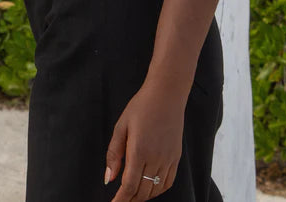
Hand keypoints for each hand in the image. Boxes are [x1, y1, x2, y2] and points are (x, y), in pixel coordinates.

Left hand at [105, 78, 186, 199]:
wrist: (167, 93)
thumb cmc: (142, 106)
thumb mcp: (121, 126)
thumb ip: (114, 154)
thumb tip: (109, 179)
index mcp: (139, 150)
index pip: (129, 186)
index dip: (121, 200)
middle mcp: (156, 157)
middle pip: (142, 192)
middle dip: (130, 200)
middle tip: (121, 199)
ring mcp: (168, 158)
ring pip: (155, 190)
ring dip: (143, 196)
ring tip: (133, 194)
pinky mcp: (176, 156)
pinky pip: (168, 182)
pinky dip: (158, 190)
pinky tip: (150, 187)